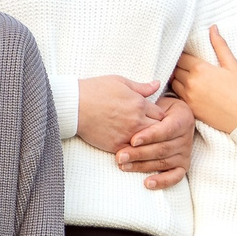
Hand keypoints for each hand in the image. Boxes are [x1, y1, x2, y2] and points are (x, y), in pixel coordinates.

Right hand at [79, 76, 195, 189]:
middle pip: (160, 131)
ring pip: (149, 145)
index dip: (161, 117)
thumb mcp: (120, 82)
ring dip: (149, 144)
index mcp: (140, 104)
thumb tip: (158, 84)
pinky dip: (135, 153)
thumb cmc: (95, 90)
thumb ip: (141, 87)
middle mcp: (137, 121)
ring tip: (147, 144)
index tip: (157, 119)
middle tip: (157, 133)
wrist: (74, 105)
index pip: (162, 115)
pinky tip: (135, 152)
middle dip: (160, 132)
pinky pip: (133, 153)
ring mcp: (127, 135)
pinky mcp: (116, 146)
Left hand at [125, 95, 195, 190]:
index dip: (150, 135)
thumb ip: (150, 94)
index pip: (166, 130)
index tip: (132, 140)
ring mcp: (185, 153)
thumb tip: (154, 83)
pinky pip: (175, 176)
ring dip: (142, 166)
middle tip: (120, 156)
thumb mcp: (155, 99)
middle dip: (139, 153)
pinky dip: (162, 181)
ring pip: (164, 162)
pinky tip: (147, 183)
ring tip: (123, 166)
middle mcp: (187, 137)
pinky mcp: (182, 165)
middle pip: (162, 148)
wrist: (171, 119)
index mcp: (183, 118)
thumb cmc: (158, 109)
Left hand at [169, 25, 236, 134]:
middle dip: (179, 66)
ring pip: (174, 83)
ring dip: (177, 79)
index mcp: (200, 69)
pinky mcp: (189, 109)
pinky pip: (177, 97)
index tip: (188, 56)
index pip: (181, 57)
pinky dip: (180, 92)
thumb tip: (213, 28)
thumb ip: (220, 45)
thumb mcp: (233, 65)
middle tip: (185, 65)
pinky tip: (188, 90)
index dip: (183, 56)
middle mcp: (190, 82)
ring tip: (185, 77)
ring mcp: (188, 97)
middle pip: (175, 69)